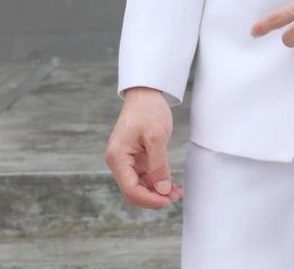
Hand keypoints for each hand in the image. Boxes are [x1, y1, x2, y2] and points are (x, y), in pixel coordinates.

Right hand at [104, 86, 182, 207]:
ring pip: (139, 185)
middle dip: (154, 197)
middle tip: (175, 196)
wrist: (145, 93)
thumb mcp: (156, 136)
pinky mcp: (133, 158)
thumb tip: (162, 190)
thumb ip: (159, 165)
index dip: (149, 199)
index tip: (167, 200)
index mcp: (117, 157)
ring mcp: (124, 160)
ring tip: (176, 191)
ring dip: (156, 191)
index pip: (130, 189)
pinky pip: (143, 176)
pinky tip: (170, 184)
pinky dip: (156, 181)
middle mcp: (117, 161)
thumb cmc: (149, 110)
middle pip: (133, 190)